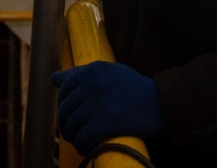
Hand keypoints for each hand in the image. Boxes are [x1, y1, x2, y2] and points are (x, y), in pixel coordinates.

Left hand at [50, 61, 165, 154]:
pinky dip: (82, 146)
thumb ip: (82, 74)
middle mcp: (93, 82)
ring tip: (80, 140)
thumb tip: (53, 78)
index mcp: (93, 68)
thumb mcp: (110, 73)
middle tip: (72, 133)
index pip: (64, 88)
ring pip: (71, 124)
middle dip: (65, 124)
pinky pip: (82, 137)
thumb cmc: (136, 91)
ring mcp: (98, 102)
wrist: (163, 105)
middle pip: (65, 108)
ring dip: (73, 137)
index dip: (63, 106)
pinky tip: (87, 148)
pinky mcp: (105, 122)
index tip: (70, 116)